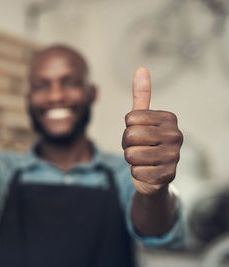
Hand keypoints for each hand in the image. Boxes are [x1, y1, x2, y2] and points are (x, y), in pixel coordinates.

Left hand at [122, 68, 182, 194]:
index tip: (138, 133)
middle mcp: (176, 135)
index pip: (130, 119)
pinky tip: (146, 171)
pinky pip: (136, 172)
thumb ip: (141, 96)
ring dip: (131, 159)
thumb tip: (141, 69)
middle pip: (130, 136)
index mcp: (169, 118)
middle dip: (127, 144)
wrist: (154, 174)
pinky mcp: (168, 175)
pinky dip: (136, 173)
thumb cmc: (145, 142)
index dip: (127, 128)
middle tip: (138, 148)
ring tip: (142, 159)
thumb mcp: (142, 119)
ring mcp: (174, 156)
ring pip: (132, 155)